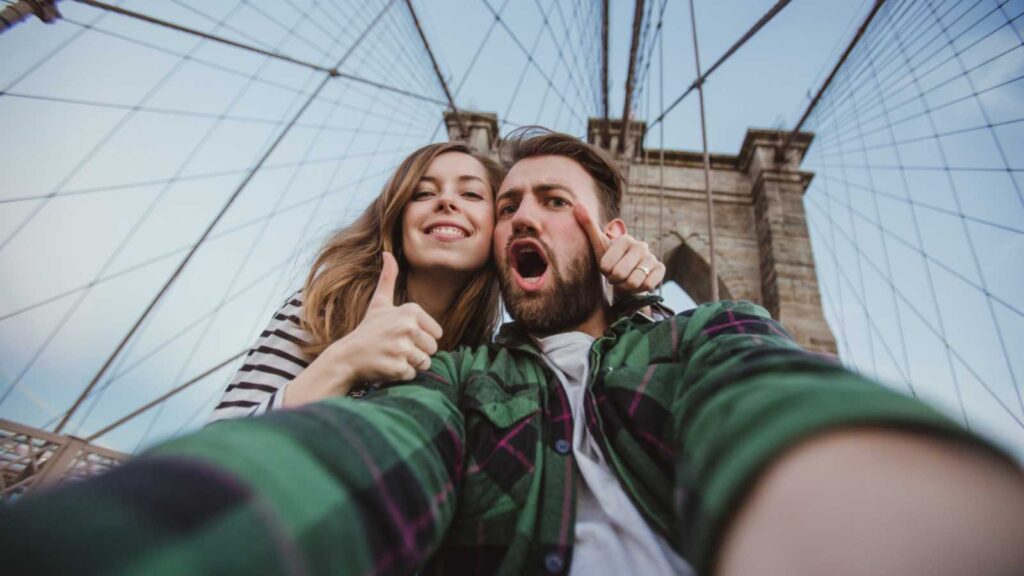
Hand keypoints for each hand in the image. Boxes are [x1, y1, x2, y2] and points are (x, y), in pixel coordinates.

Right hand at [283, 252, 442, 406]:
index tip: (400, 336)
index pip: (437, 334)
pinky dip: (400, 375)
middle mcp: (407, 326)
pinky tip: (386, 366)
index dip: (420, 338)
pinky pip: (412, 375)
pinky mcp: (397, 367)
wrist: (346, 356)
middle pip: (433, 349)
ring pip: (424, 363)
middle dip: (416, 353)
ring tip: (391, 356)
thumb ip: (388, 278)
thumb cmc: (367, 330)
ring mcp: (402, 347)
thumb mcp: (379, 303)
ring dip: (409, 364)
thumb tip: (387, 253)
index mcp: (410, 310)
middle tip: (394, 348)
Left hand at [574, 204, 664, 294]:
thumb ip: (589, 226)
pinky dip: (640, 288)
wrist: (627, 275)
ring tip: (625, 280)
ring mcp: (652, 257)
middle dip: (615, 280)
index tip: (607, 268)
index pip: (607, 265)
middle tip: (615, 277)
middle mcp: (640, 245)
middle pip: (620, 274)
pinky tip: (637, 283)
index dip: (605, 271)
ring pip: (634, 281)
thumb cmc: (611, 261)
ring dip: (626, 286)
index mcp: (624, 239)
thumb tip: (577, 205)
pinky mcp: (660, 268)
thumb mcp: (598, 246)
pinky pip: (648, 284)